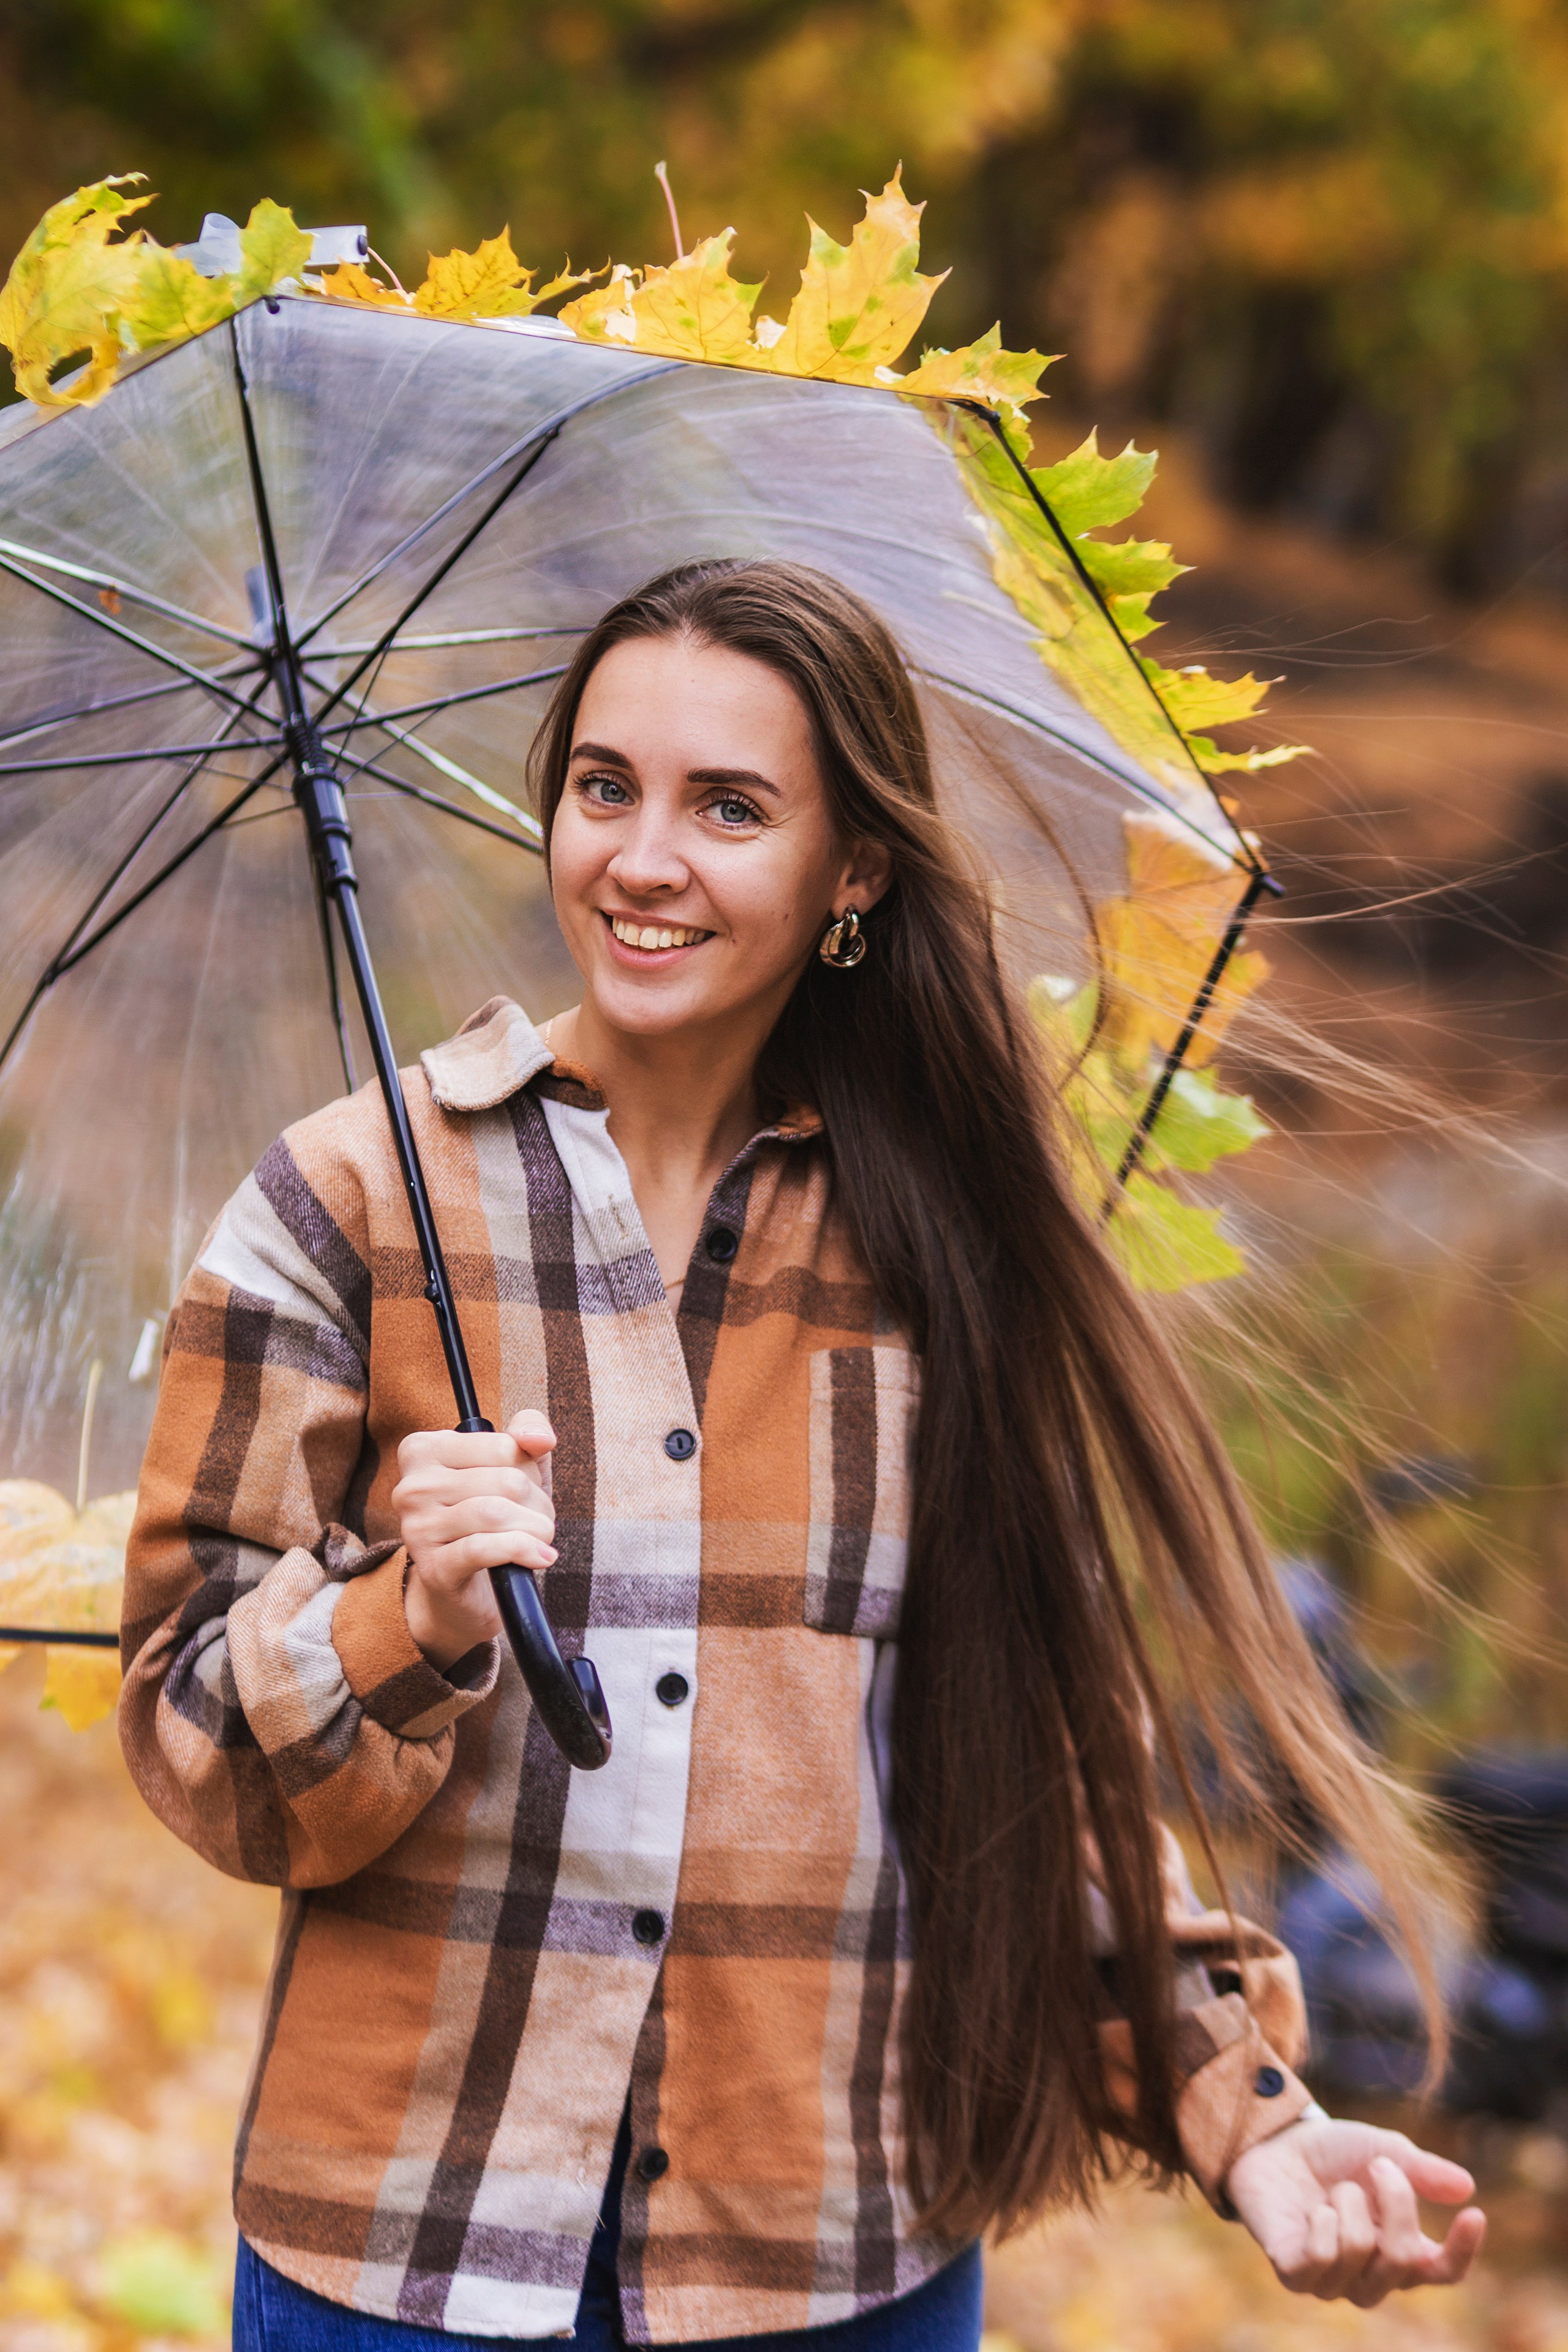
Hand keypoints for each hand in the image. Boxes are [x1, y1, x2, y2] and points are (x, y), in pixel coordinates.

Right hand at [393, 1410, 556, 1670]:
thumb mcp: (516, 1465)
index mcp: (422, 1450)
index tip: (526, 1487)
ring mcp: (417, 1529)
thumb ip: (529, 1432)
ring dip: (536, 1528)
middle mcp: (411, 1486)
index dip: (530, 1468)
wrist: (469, 1589)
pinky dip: (523, 1550)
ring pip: (496, 1514)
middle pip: (506, 1481)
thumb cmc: (493, 1517)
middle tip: (537, 1520)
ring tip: (540, 1537)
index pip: (503, 1446)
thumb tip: (540, 1438)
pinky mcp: (433, 1568)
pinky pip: (484, 1548)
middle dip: (538, 1503)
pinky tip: (541, 1557)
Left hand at [1226, 2114, 1484, 2305]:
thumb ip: (1419, 2170)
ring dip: (1349, 2202)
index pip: (1444, 2271)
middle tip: (1379, 2166)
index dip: (1463, 2251)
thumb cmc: (1332, 2153)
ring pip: (1360, 2252)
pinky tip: (1314, 2210)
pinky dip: (1321, 2221)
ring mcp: (1333, 2282)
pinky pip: (1320, 2257)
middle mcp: (1372, 2276)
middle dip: (1397, 2202)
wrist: (1273, 2141)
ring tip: (1336, 2189)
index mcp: (1402, 2249)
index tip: (1474, 2214)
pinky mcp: (1294, 2276)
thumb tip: (1466, 2186)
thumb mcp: (1381, 2149)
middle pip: (1405, 2259)